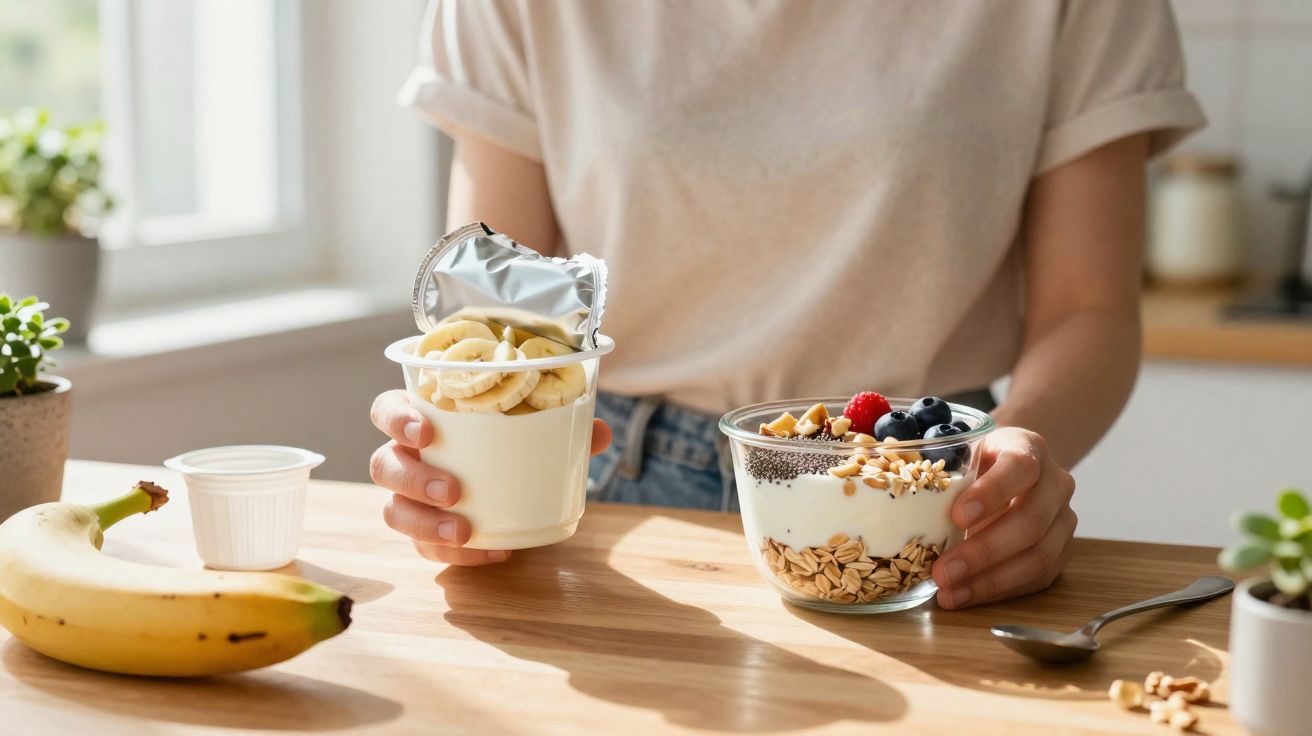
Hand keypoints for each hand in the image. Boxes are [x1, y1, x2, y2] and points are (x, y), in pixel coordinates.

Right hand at [369, 389, 612, 565]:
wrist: (512, 488)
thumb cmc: (511, 444)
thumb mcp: (538, 432)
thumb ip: (566, 429)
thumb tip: (599, 432)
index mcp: (423, 417)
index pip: (387, 409)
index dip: (397, 418)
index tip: (427, 431)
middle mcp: (407, 456)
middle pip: (384, 464)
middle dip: (414, 479)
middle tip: (454, 491)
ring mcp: (409, 499)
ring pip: (393, 511)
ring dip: (425, 523)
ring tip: (465, 530)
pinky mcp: (423, 534)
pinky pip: (425, 548)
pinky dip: (456, 553)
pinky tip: (491, 551)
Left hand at [931, 427, 1076, 608]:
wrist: (1013, 466)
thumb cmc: (978, 460)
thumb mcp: (962, 451)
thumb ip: (938, 466)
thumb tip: (887, 483)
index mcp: (1029, 448)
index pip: (1019, 467)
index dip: (991, 493)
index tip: (957, 517)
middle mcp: (1056, 483)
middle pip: (1031, 521)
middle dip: (983, 552)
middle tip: (942, 572)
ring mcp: (1064, 519)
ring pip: (1039, 556)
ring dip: (990, 581)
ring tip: (950, 593)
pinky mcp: (1061, 550)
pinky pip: (1038, 577)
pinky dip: (1000, 590)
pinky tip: (966, 595)